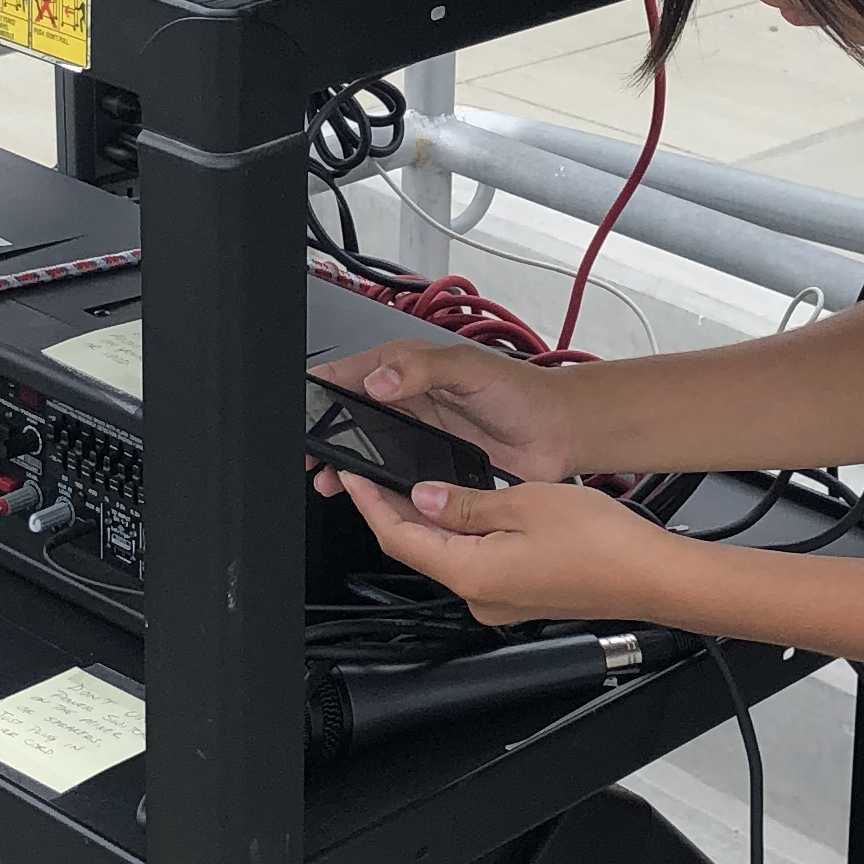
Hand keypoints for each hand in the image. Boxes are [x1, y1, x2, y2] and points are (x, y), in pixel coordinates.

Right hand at [308, 334, 590, 485]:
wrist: (559, 432)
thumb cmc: (522, 392)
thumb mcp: (470, 369)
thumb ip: (424, 369)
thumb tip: (380, 381)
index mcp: (408, 368)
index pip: (351, 373)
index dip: (323, 389)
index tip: (304, 408)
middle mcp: (408, 400)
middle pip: (350, 415)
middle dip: (325, 432)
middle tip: (308, 452)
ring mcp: (417, 434)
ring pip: (366, 448)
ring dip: (344, 462)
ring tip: (326, 477)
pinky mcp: (431, 465)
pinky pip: (392, 476)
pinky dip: (373, 486)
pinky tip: (365, 495)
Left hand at [335, 471, 693, 628]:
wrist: (653, 577)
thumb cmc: (602, 544)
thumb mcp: (523, 501)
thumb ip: (465, 501)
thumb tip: (425, 497)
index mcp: (471, 572)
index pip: (398, 537)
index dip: (371, 503)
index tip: (353, 477)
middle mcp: (479, 596)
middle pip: (419, 550)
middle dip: (396, 511)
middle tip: (379, 473)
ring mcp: (501, 603)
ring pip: (449, 557)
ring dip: (431, 523)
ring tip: (419, 482)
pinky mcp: (521, 599)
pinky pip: (477, 565)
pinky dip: (463, 537)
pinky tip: (467, 510)